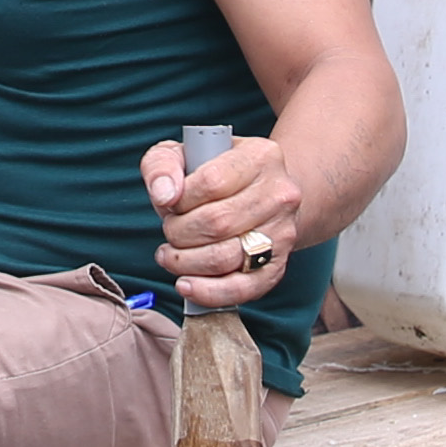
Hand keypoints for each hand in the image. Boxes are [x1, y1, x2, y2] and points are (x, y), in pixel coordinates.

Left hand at [138, 126, 306, 309]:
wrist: (262, 197)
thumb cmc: (217, 176)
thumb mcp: (184, 155)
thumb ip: (163, 165)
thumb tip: (164, 195)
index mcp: (261, 157)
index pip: (212, 182)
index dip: (180, 200)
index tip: (170, 204)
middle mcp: (280, 194)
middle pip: (217, 223)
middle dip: (179, 233)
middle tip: (170, 231)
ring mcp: (283, 233)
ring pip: (226, 258)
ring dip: (186, 262)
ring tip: (171, 255)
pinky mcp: (278, 267)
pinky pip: (243, 288)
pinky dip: (208, 292)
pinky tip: (187, 284)